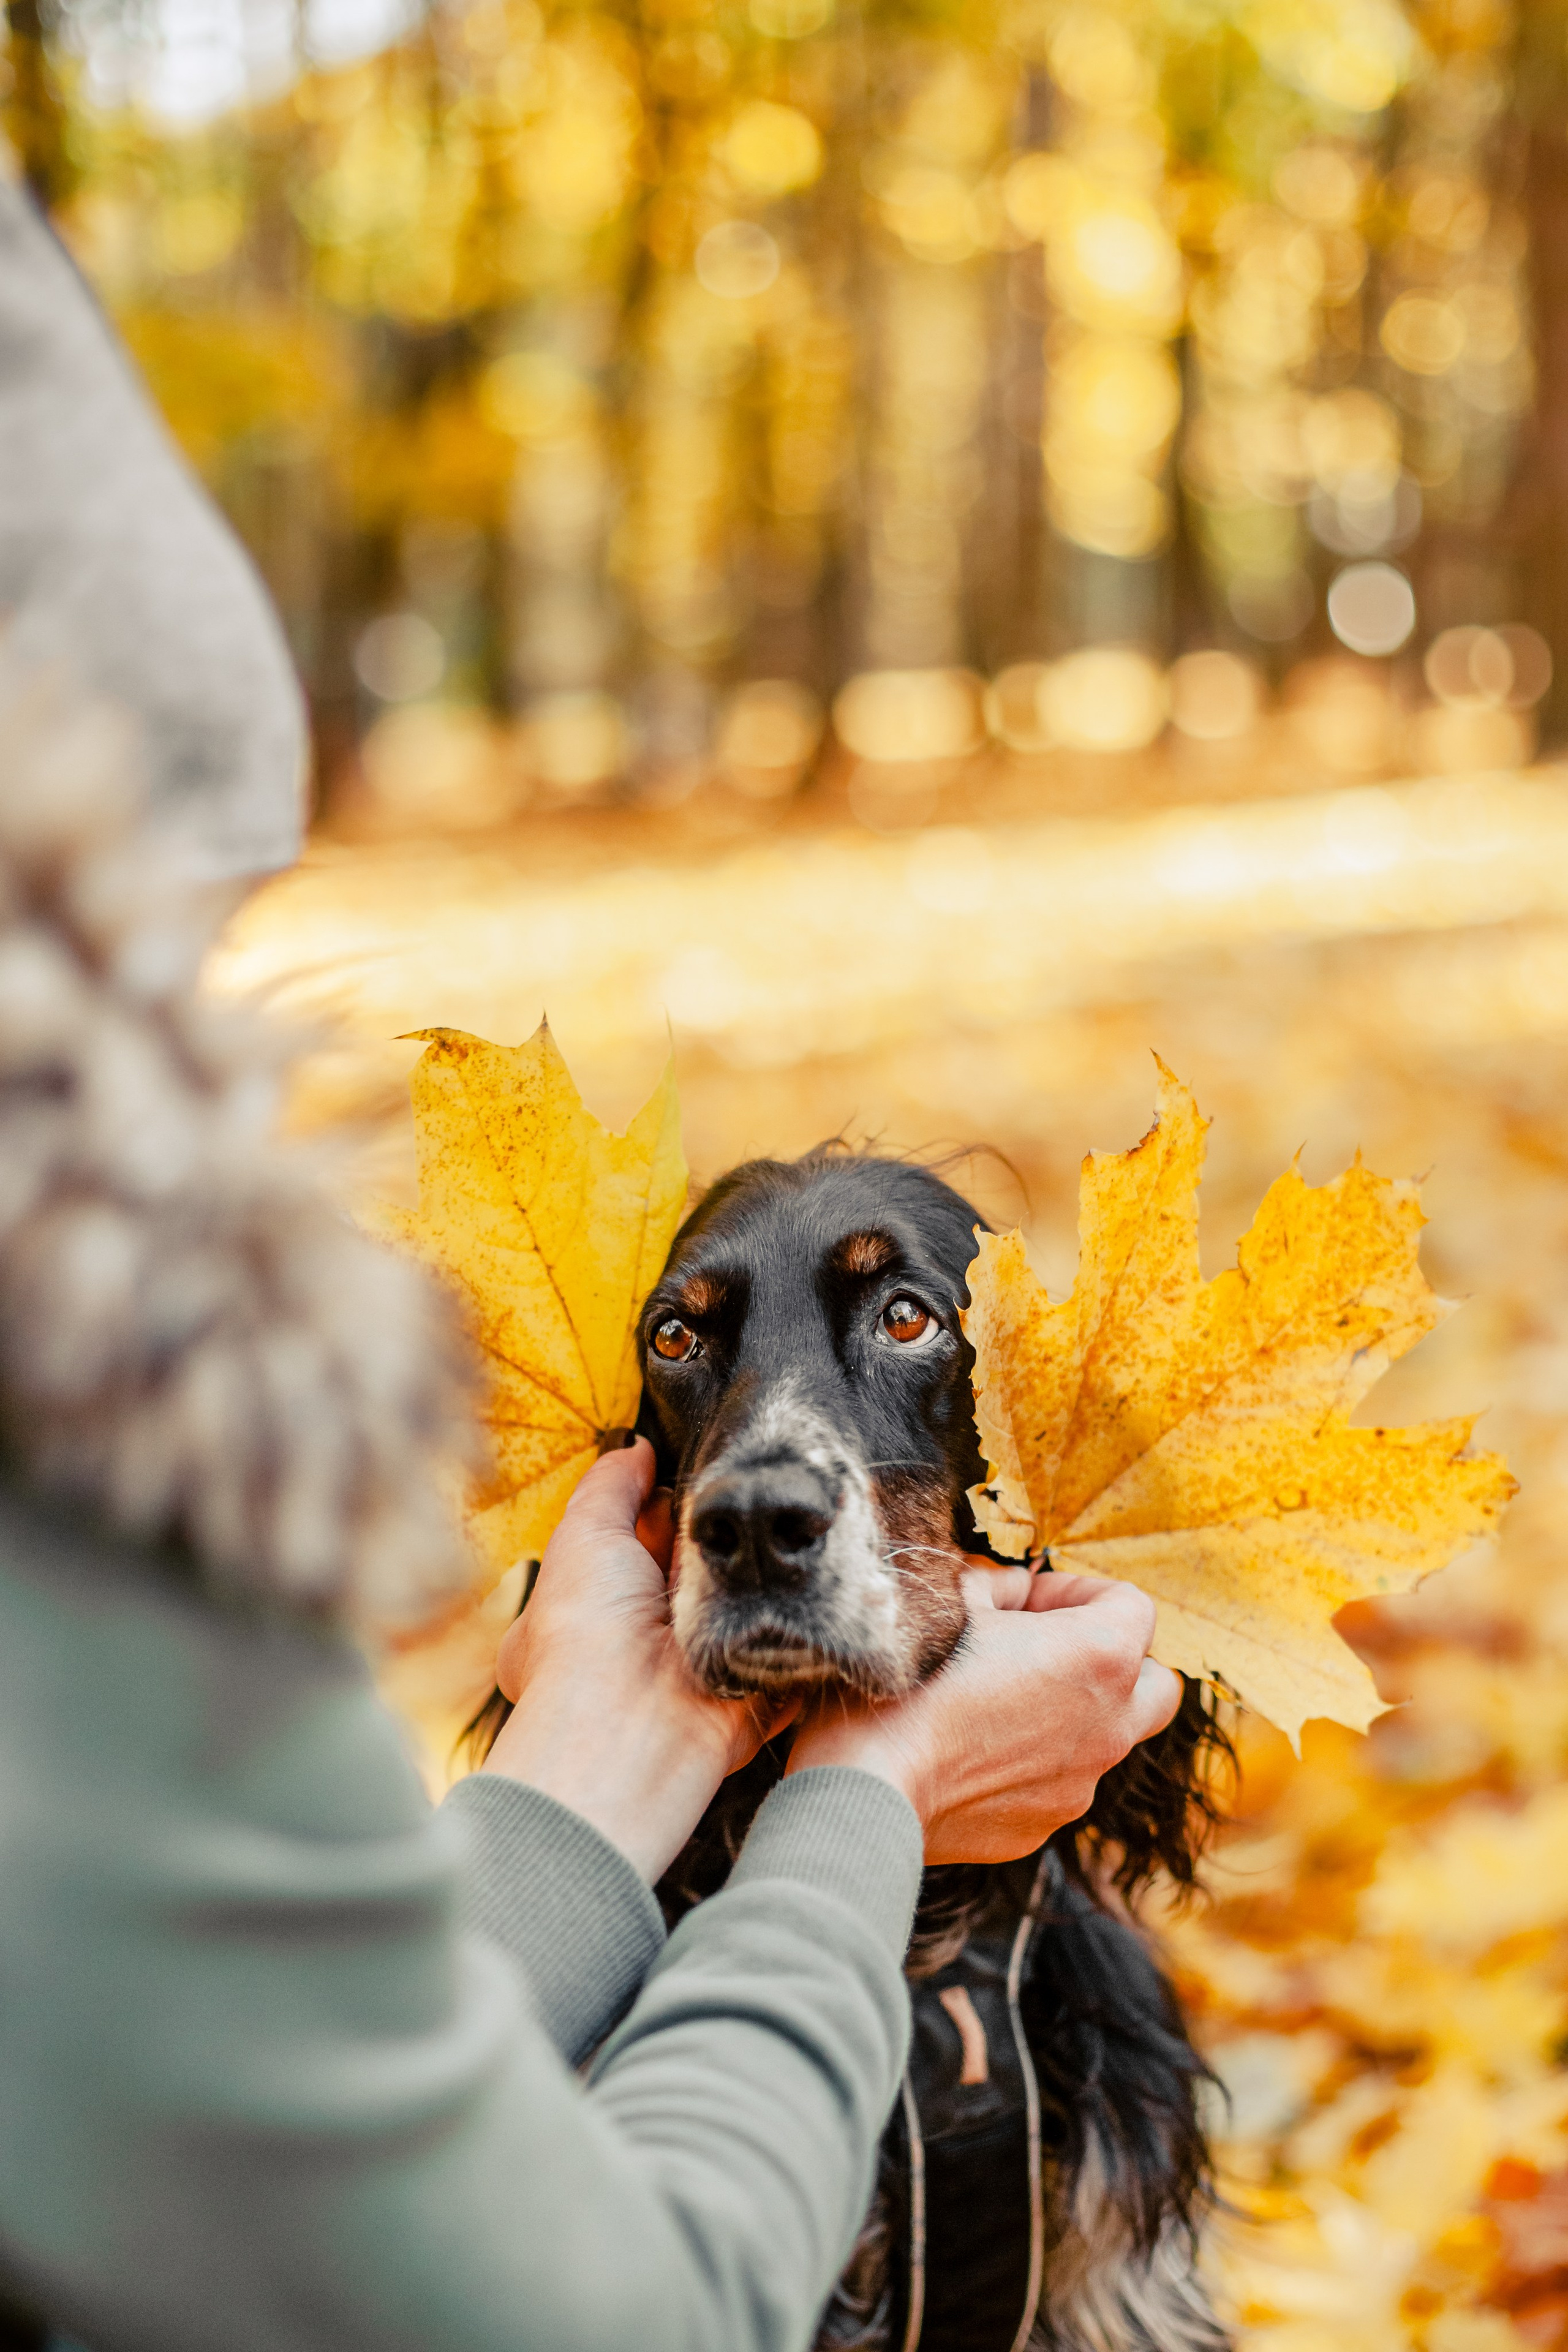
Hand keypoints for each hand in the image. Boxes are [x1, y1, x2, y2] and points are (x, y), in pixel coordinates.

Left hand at [483, 1439, 792, 1881]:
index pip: (654, 1542)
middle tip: (764, 1488)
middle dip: (733, 1535)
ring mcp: (713, 1662)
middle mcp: (658, 1638)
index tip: (713, 1470)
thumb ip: (611, 1486)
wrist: (632, 1725)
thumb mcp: (583, 1536)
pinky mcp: (760, 1688)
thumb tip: (637, 1448)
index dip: (682, 1506)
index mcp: (608, 1606)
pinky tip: (829, 1567)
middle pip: (710, 1566)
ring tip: (802, 1513)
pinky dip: (809, 1614)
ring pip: (755, 1598)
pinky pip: (795, 1642)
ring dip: (774, 1569)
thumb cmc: (587, 1630)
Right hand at [786, 1567, 1180, 1863]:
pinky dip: (1031, 1762)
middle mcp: (1109, 1725)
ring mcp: (1080, 1784)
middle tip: (1049, 1648)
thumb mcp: (948, 1602)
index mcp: (1100, 1656)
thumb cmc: (909, 1683)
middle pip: (1154, 1682)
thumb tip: (1012, 1590)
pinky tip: (970, 1750)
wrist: (870, 1786)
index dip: (1078, 1589)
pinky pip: (1057, 1782)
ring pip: (1105, 1736)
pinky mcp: (1043, 1826)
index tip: (1028, 1599)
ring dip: (1069, 1711)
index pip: (1133, 1605)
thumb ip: (995, 1587)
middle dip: (1114, 1659)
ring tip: (997, 1700)